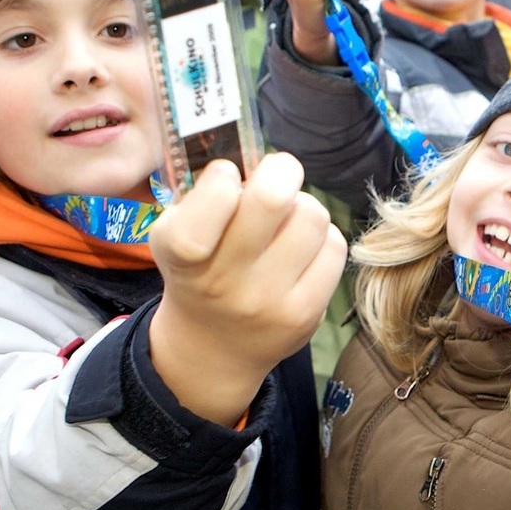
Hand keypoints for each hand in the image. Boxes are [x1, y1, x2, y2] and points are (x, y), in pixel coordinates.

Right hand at [148, 156, 345, 426]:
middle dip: (280, 171)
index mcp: (183, 254)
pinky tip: (301, 250)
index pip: (217, 193)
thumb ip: (207, 195)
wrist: (212, 348)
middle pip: (274, 198)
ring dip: (302, 206)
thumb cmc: (197, 271)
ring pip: (312, 216)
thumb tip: (264, 161)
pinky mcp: (306, 315)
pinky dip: (321, 238)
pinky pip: (334, 247)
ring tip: (286, 220)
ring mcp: (268, 301)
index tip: (226, 181)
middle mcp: (224, 281)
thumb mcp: (176, 233)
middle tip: (276, 176)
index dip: (226, 174)